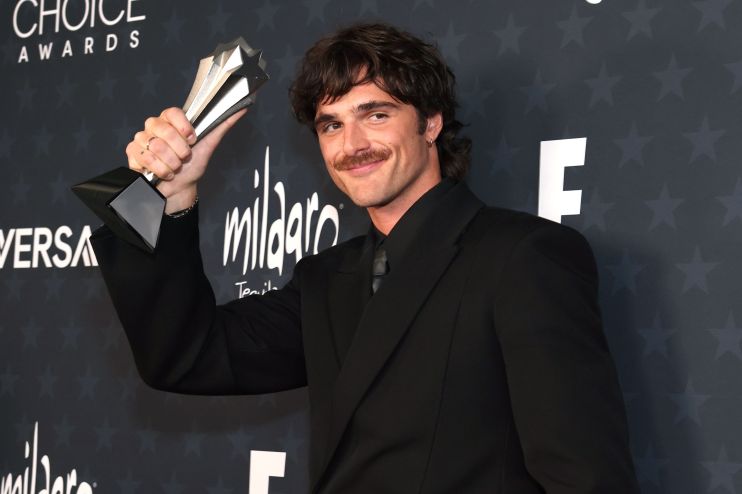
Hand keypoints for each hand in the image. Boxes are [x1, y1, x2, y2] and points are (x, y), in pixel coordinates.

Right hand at [125, 107, 246, 212]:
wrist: (180, 189)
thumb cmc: (193, 166)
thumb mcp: (209, 144)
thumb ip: (222, 124)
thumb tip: (243, 106)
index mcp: (171, 120)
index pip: (172, 112)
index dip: (183, 127)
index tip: (193, 139)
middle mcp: (154, 126)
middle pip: (164, 130)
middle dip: (180, 150)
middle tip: (184, 158)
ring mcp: (142, 138)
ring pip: (155, 146)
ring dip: (171, 163)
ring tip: (175, 168)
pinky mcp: (133, 152)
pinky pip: (144, 158)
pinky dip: (159, 170)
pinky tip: (163, 173)